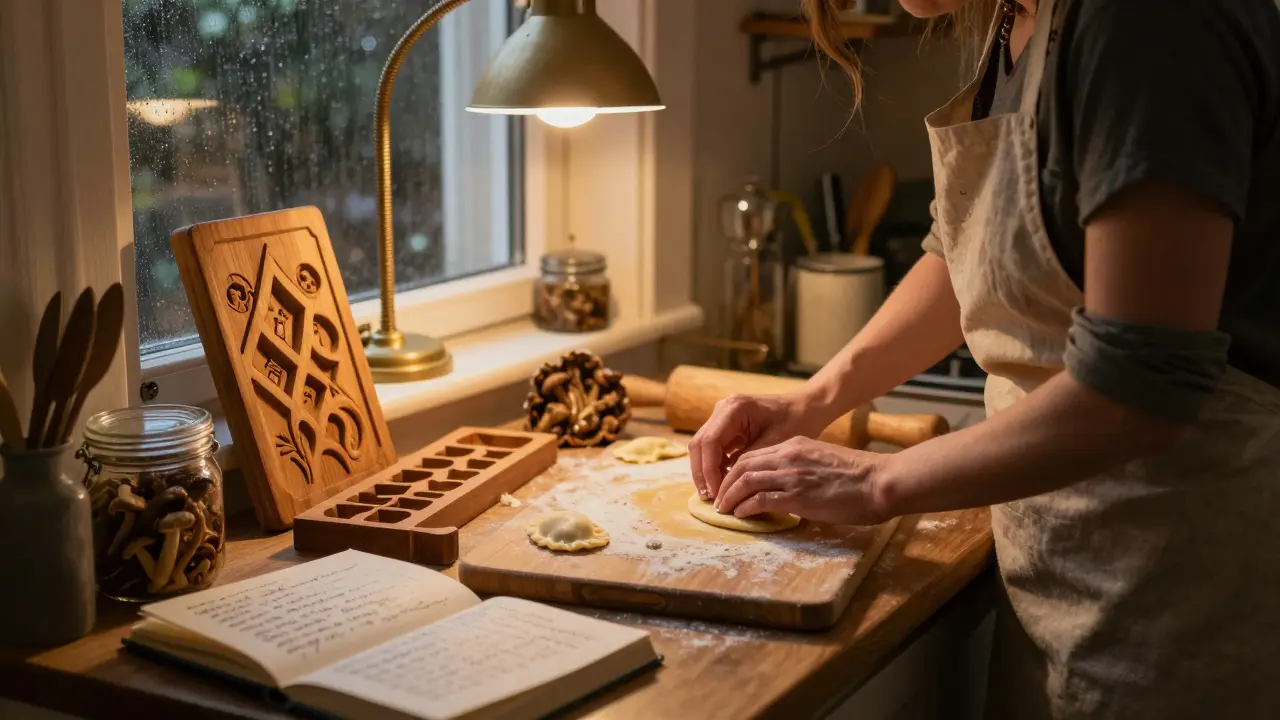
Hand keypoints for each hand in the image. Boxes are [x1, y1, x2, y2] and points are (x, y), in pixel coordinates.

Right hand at [688, 392, 828, 500]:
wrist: (805, 407)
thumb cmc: (796, 422)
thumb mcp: (774, 444)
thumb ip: (748, 462)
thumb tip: (728, 485)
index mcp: (734, 408)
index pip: (710, 442)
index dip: (709, 470)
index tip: (717, 493)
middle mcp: (722, 409)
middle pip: (699, 443)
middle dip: (702, 472)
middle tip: (709, 498)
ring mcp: (721, 417)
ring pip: (702, 447)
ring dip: (705, 471)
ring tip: (713, 495)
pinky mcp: (725, 426)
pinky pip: (712, 448)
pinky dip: (714, 466)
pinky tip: (721, 485)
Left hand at [713, 436, 892, 525]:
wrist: (881, 482)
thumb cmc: (859, 477)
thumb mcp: (823, 462)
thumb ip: (802, 469)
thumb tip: (787, 488)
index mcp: (795, 445)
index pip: (753, 455)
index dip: (736, 471)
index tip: (730, 485)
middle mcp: (789, 456)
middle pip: (742, 466)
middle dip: (726, 483)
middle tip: (720, 500)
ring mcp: (792, 475)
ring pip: (745, 481)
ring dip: (730, 497)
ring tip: (724, 510)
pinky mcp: (797, 496)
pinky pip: (760, 499)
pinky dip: (746, 507)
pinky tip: (741, 515)